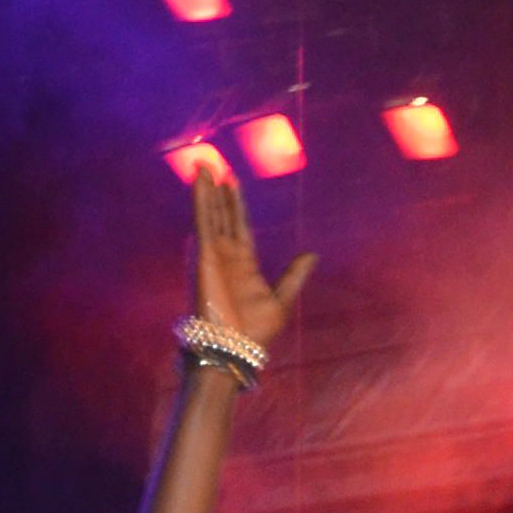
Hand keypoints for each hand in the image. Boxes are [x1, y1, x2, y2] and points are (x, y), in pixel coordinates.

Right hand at [188, 162, 313, 350]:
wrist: (236, 347)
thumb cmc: (257, 331)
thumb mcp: (282, 299)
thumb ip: (294, 275)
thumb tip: (312, 254)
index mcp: (245, 264)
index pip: (238, 226)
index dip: (235, 204)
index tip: (232, 183)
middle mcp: (227, 256)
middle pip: (222, 215)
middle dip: (219, 192)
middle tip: (215, 166)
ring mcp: (214, 254)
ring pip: (209, 214)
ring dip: (206, 190)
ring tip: (203, 165)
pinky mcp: (204, 255)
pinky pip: (203, 221)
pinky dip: (201, 200)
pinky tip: (201, 181)